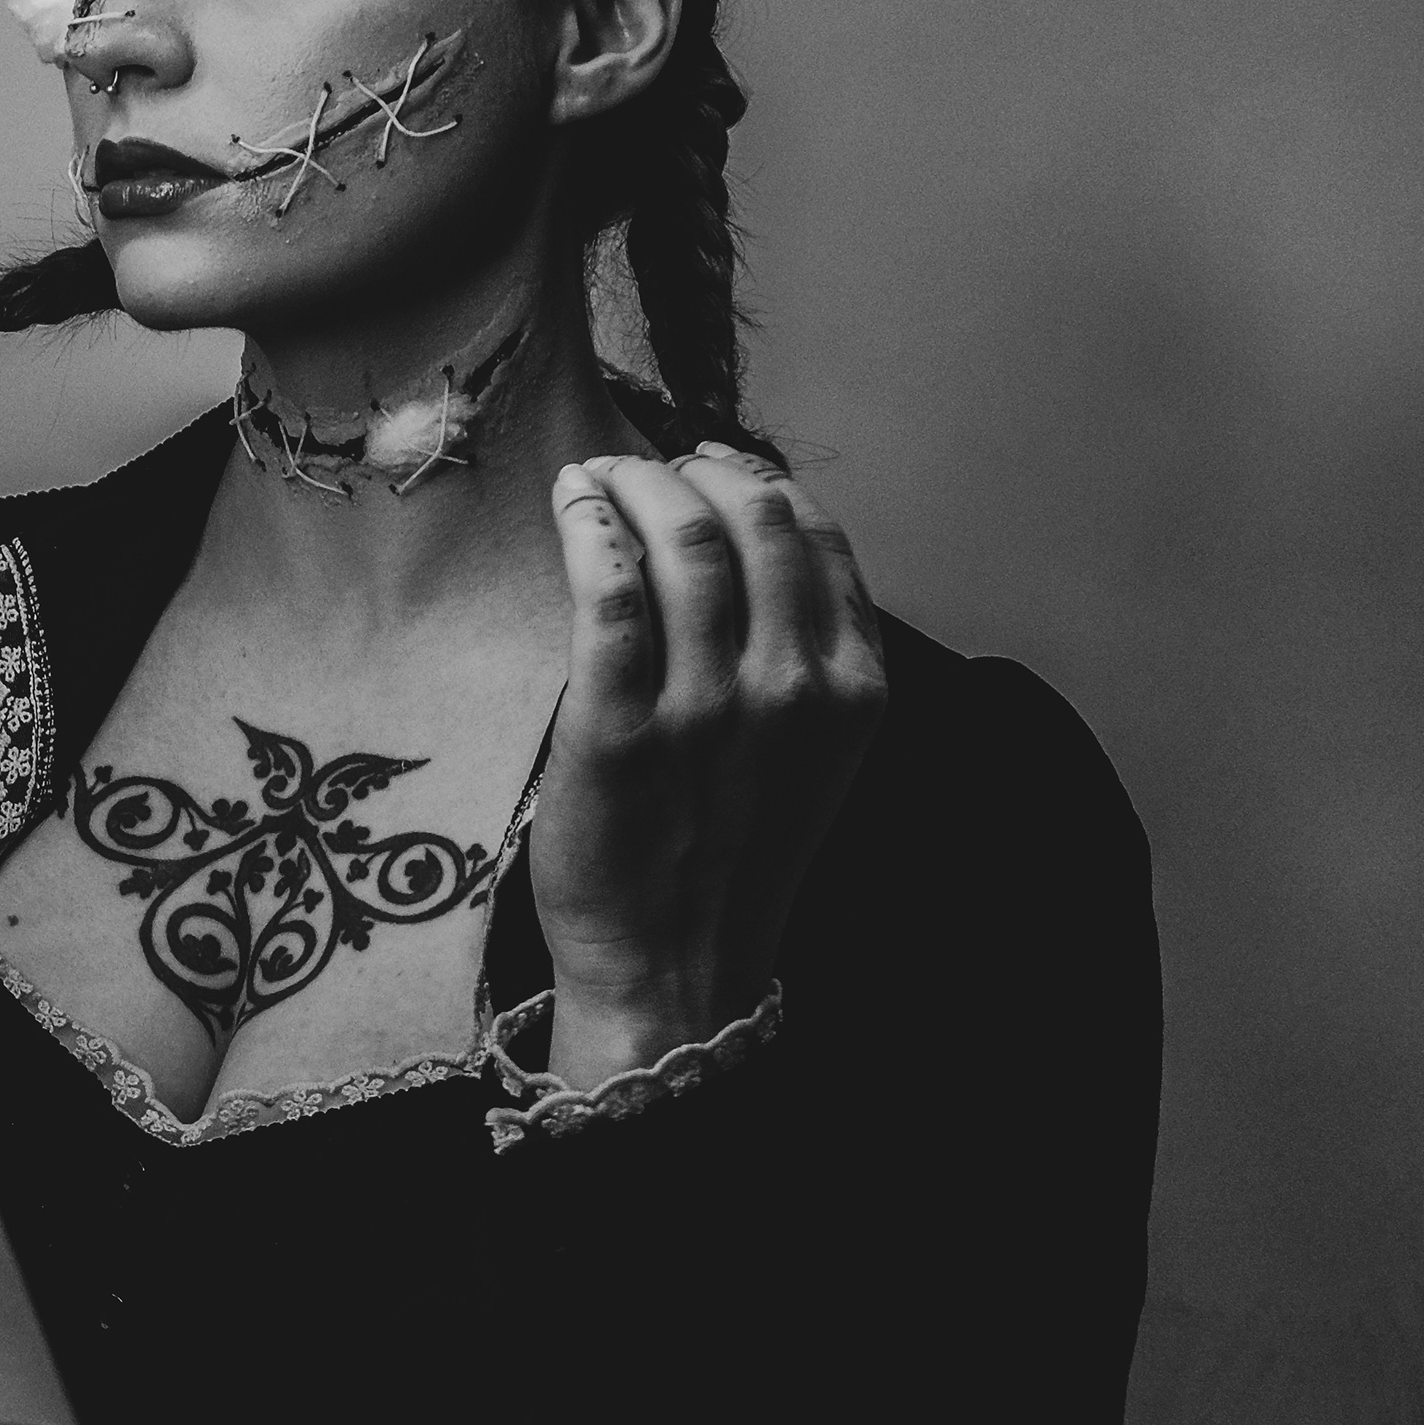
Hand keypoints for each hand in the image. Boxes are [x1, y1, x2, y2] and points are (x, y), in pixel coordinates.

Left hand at [528, 446, 886, 1083]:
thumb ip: (801, 652)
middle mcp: (792, 690)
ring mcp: (706, 710)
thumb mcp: (811, 750)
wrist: (674, 963)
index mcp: (852, 689)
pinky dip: (588, 529)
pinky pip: (609, 594)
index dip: (752, 479)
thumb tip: (743, 536)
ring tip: (594, 479)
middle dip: (684, 471)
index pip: (813, 536)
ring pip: (678, 543)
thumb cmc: (731, 849)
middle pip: (745, 522)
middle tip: (636, 466)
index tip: (705, 462)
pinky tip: (571, 506)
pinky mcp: (619, 729)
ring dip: (628, 486)